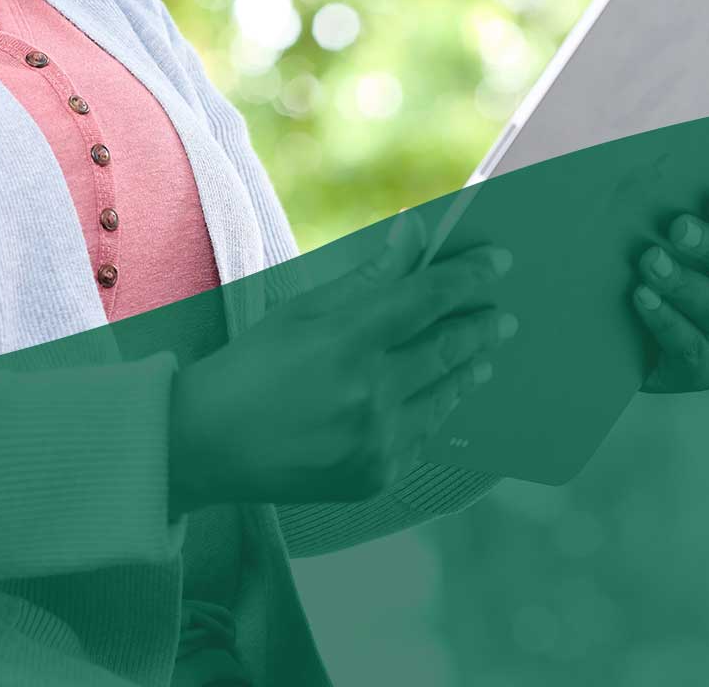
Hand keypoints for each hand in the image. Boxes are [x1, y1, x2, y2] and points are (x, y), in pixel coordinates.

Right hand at [166, 212, 518, 514]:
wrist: (206, 447)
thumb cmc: (251, 366)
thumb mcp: (302, 310)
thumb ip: (368, 276)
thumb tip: (415, 232)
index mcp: (346, 342)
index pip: (427, 298)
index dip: (468, 276)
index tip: (499, 262)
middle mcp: (369, 394)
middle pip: (447, 348)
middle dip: (480, 324)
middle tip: (502, 313)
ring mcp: (377, 441)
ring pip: (444, 394)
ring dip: (469, 367)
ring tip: (484, 351)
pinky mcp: (378, 475)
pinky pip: (425, 433)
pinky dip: (439, 406)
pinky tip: (445, 391)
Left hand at [631, 160, 708, 393]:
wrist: (602, 317)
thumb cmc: (637, 245)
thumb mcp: (658, 209)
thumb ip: (697, 182)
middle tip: (677, 228)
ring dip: (686, 284)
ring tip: (649, 261)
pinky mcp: (705, 368)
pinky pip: (696, 350)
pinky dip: (668, 322)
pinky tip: (642, 298)